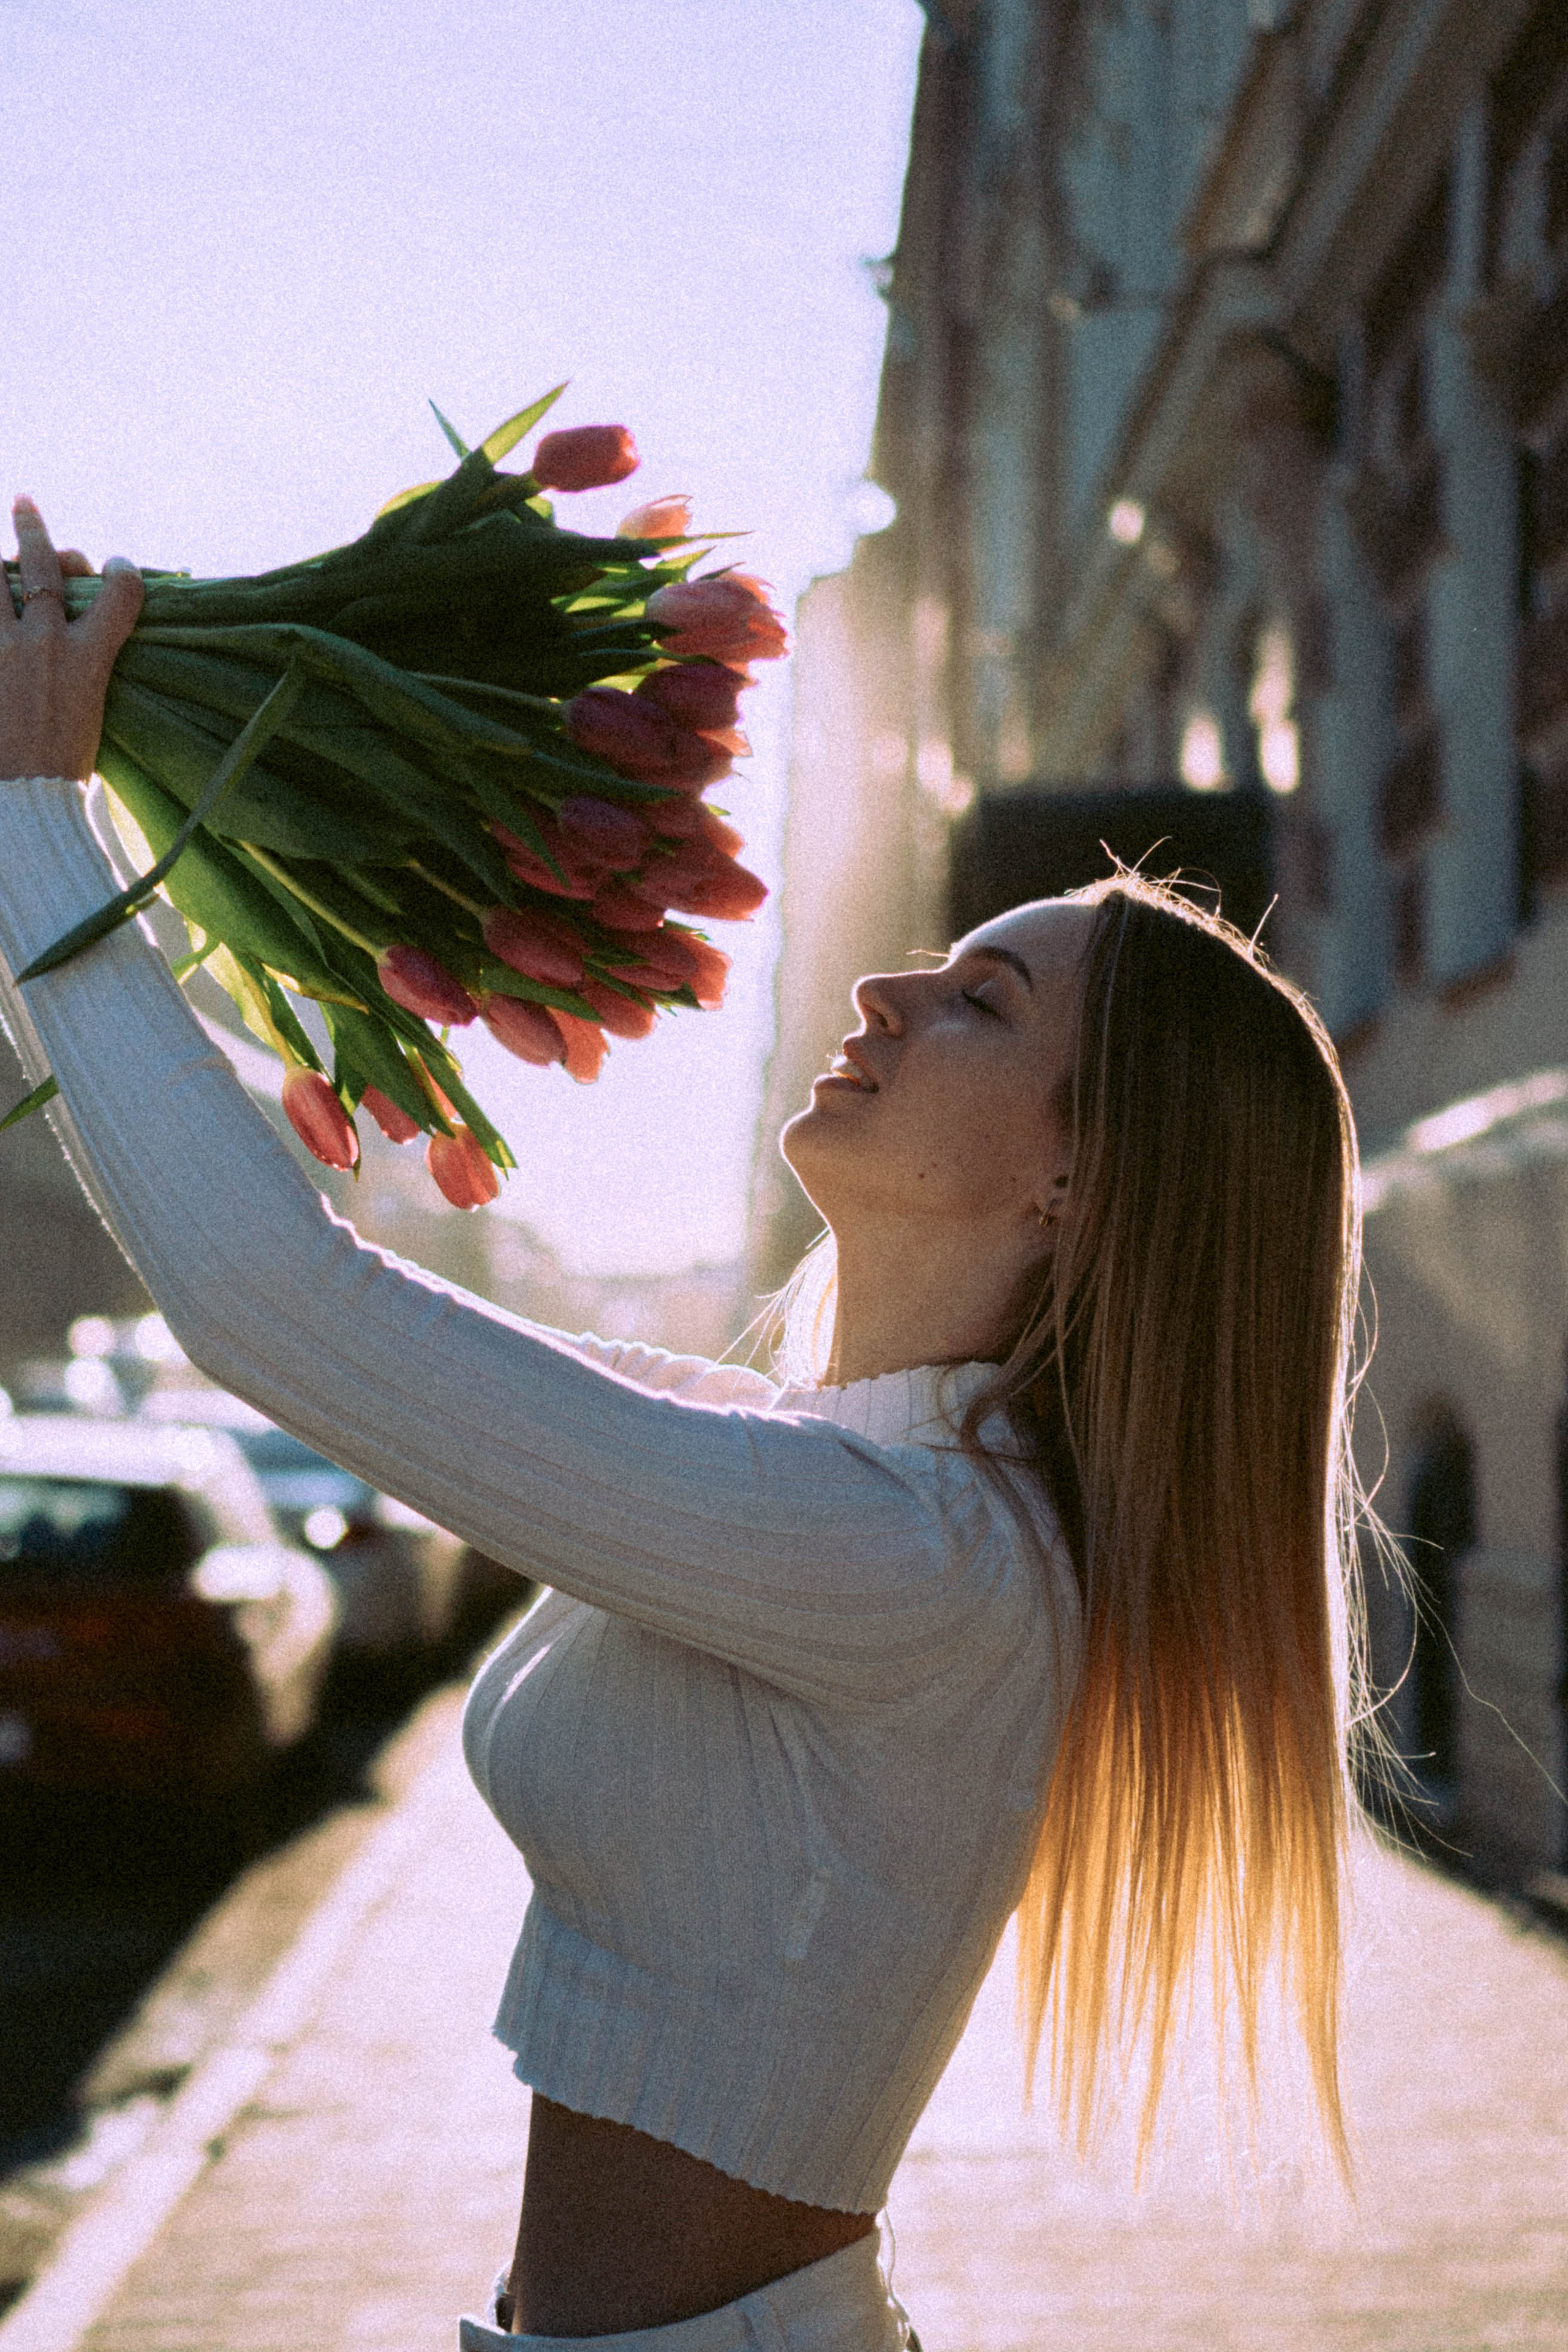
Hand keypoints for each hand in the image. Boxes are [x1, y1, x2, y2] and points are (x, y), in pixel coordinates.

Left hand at [0, 496, 143, 783]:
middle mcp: (44, 642)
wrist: (25, 802)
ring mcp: (3, 649)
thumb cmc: (63, 776)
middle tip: (22, 503)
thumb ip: (83, 675)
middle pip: (41, 567)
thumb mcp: (89, 719)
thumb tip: (81, 652)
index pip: (119, 595)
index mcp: (87, 660)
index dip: (121, 574)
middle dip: (33, 529)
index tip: (117, 568)